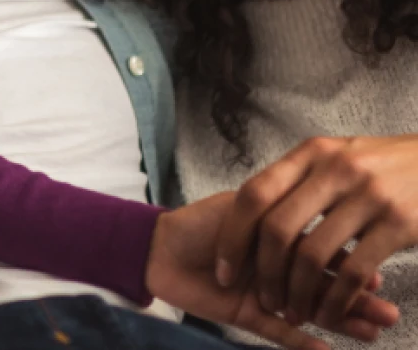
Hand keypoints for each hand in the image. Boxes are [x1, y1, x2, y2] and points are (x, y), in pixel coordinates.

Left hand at [150, 192, 396, 349]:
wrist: (156, 244)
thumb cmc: (200, 222)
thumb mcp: (247, 209)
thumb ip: (282, 221)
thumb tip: (329, 228)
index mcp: (284, 243)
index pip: (327, 256)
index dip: (350, 267)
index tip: (377, 277)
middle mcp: (279, 270)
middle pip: (326, 288)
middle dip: (357, 301)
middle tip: (390, 314)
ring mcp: (266, 295)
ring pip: (309, 312)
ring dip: (340, 323)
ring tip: (375, 333)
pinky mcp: (245, 316)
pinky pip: (276, 334)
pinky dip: (299, 342)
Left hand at [215, 135, 417, 330]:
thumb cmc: (382, 165)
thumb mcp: (337, 156)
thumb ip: (298, 179)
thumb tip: (252, 214)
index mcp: (312, 154)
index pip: (254, 194)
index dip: (233, 236)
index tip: (224, 267)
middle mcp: (335, 171)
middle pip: (277, 229)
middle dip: (263, 273)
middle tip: (263, 298)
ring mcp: (368, 196)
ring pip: (313, 255)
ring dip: (297, 293)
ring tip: (292, 311)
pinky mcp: (399, 224)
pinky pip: (354, 272)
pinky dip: (336, 300)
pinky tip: (329, 314)